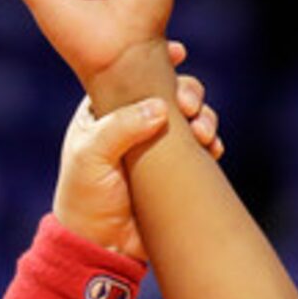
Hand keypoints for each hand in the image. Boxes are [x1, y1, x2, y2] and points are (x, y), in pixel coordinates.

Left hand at [51, 47, 221, 258]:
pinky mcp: (176, 171)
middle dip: (189, 92)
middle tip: (190, 106)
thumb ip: (122, 128)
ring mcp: (158, 146)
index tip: (178, 51)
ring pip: (191, 118)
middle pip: (171, 92)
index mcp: (105, 110)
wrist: (100, 246)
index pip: (133, 74)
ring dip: (205, 118)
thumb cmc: (85, 197)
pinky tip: (212, 148)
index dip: (157, 59)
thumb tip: (161, 107)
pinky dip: (211, 143)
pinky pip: (201, 148)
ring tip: (203, 132)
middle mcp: (134, 123)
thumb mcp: (92, 156)